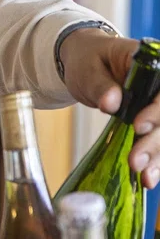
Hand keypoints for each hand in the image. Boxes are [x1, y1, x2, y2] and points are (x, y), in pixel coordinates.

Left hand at [57, 29, 159, 185]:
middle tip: (136, 161)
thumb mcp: (88, 67)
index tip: (138, 126)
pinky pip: (159, 143)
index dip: (157, 111)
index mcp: (153, 64)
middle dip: (155, 142)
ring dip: (157, 158)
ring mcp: (158, 107)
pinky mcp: (153, 124)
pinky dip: (155, 161)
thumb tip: (111, 102)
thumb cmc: (88, 59)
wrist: (85, 65)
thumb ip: (100, 84)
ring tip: (145, 177)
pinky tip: (148, 179)